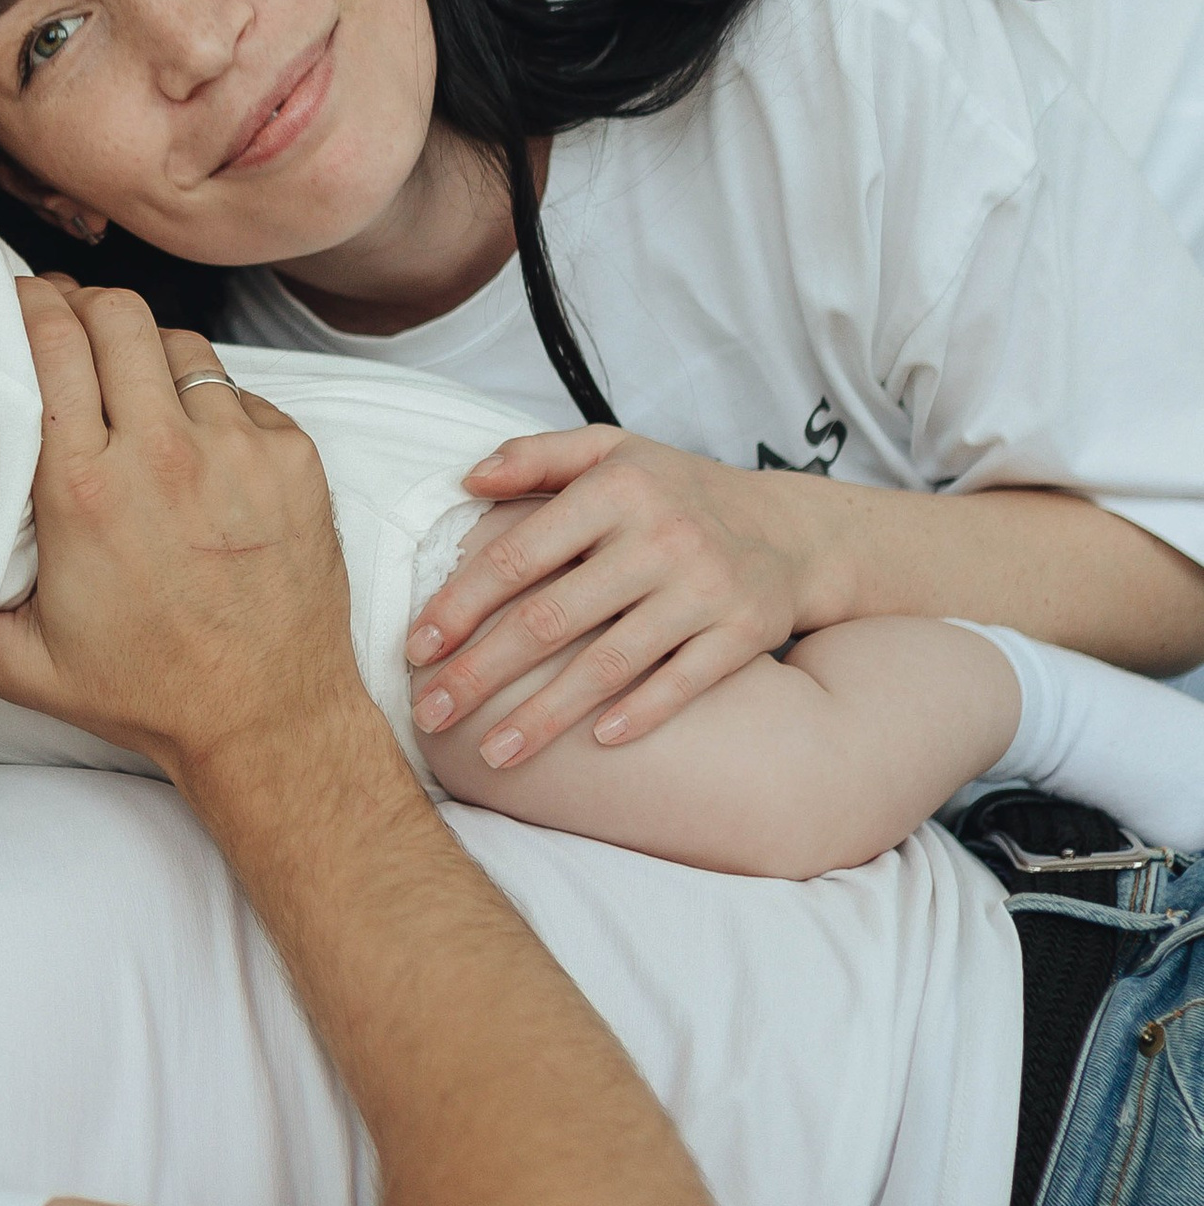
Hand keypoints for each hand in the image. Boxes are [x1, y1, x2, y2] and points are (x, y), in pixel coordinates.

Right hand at [0, 284, 358, 790]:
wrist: (270, 719)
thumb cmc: (147, 692)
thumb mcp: (23, 664)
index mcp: (84, 489)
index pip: (50, 342)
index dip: (28, 303)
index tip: (15, 300)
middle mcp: (162, 455)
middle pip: (115, 314)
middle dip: (82, 304)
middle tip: (65, 318)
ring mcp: (238, 450)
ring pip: (179, 344)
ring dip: (145, 350)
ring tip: (128, 380)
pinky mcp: (293, 457)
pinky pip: (240, 393)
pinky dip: (209, 404)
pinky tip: (193, 445)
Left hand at [406, 427, 816, 763]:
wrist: (791, 529)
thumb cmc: (675, 493)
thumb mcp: (611, 451)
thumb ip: (535, 457)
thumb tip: (465, 479)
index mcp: (615, 490)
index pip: (518, 554)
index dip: (460, 605)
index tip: (415, 649)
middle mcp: (661, 538)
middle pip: (552, 618)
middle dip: (482, 673)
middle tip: (429, 715)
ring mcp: (705, 589)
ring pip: (609, 663)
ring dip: (544, 716)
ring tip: (491, 755)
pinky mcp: (745, 632)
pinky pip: (684, 682)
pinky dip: (640, 713)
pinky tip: (595, 743)